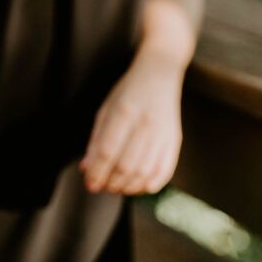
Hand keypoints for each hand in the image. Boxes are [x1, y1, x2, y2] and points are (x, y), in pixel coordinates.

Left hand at [78, 48, 182, 195]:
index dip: (97, 172)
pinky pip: (164, 171)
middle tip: (101, 186)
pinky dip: (150, 185)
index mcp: (124, 111)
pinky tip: (138, 186)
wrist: (160, 74)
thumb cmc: (128, 91)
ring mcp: (162, 133)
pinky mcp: (175, 140)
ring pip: (144, 172)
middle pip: (126, 165)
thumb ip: (96, 139)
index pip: (107, 151)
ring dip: (127, 187)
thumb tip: (87, 169)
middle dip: (110, 183)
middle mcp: (145, 123)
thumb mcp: (106, 108)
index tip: (89, 184)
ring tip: (116, 187)